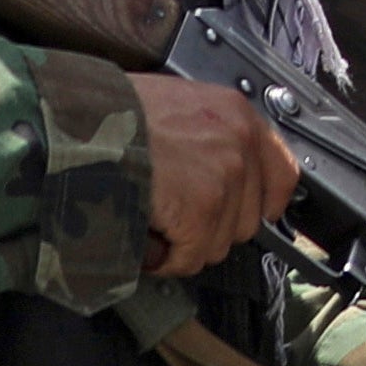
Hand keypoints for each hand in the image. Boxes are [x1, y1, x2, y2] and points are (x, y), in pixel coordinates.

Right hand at [131, 71, 301, 278]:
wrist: (81, 124)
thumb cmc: (113, 112)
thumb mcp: (176, 106)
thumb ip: (207, 137)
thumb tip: (213, 174)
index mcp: (237, 113)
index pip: (283, 173)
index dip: (264, 203)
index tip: (252, 216)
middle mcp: (240, 143)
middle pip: (246, 219)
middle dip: (209, 228)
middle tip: (173, 220)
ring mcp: (225, 178)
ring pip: (217, 243)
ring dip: (185, 244)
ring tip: (153, 223)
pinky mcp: (202, 210)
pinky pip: (191, 257)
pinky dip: (165, 259)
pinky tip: (146, 240)